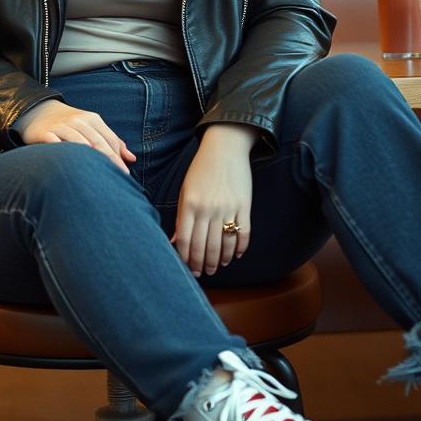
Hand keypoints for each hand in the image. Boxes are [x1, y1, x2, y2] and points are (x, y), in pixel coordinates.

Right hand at [16, 99, 136, 174]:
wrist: (38, 111)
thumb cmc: (70, 124)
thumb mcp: (92, 127)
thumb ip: (112, 141)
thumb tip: (131, 158)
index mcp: (92, 119)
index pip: (109, 140)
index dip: (118, 158)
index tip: (124, 175)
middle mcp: (78, 121)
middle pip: (97, 143)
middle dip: (109, 161)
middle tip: (116, 179)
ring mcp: (61, 126)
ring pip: (79, 144)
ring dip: (89, 161)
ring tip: (98, 178)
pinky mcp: (45, 133)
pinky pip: (56, 144)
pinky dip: (64, 153)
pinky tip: (71, 167)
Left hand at [173, 137, 252, 276]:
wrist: (225, 148)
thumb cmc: (201, 170)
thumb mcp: (186, 190)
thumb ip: (182, 217)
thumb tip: (176, 242)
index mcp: (190, 205)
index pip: (187, 241)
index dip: (187, 259)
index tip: (189, 268)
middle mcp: (208, 209)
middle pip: (205, 246)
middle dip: (203, 264)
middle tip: (204, 272)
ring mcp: (227, 208)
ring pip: (224, 244)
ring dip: (220, 260)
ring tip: (218, 266)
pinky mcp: (244, 206)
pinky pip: (243, 234)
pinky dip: (239, 248)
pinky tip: (235, 255)